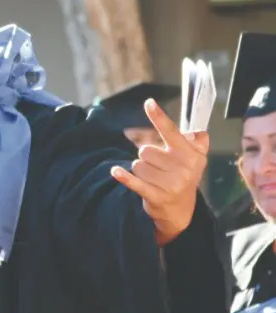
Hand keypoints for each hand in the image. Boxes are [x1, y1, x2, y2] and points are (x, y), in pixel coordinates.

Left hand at [109, 100, 208, 245]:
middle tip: (158, 168)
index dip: (159, 117)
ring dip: (140, 171)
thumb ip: (197, 142)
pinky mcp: (156, 196)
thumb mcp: (196, 159)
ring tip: (153, 179)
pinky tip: (115, 171)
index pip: (171, 132)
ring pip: (137, 164)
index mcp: (191, 154)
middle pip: (146, 150)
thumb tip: (198, 133)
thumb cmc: (183, 176)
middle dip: (147, 157)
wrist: (180, 210)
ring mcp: (170, 183)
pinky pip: (135, 182)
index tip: (148, 102)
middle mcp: (183, 168)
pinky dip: (124, 176)